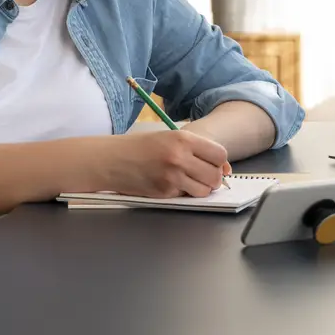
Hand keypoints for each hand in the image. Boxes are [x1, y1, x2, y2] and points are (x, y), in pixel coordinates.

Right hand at [104, 130, 229, 198]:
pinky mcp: (164, 193)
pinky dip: (183, 193)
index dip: (220, 162)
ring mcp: (172, 177)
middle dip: (213, 179)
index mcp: (183, 139)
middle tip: (203, 176)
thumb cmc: (140, 147)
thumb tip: (223, 167)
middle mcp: (180, 157)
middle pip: (215, 175)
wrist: (111, 159)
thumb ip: (195, 149)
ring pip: (204, 191)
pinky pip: (186, 197)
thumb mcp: (168, 138)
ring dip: (200, 189)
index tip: (216, 165)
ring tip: (187, 181)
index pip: (220, 154)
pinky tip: (170, 184)